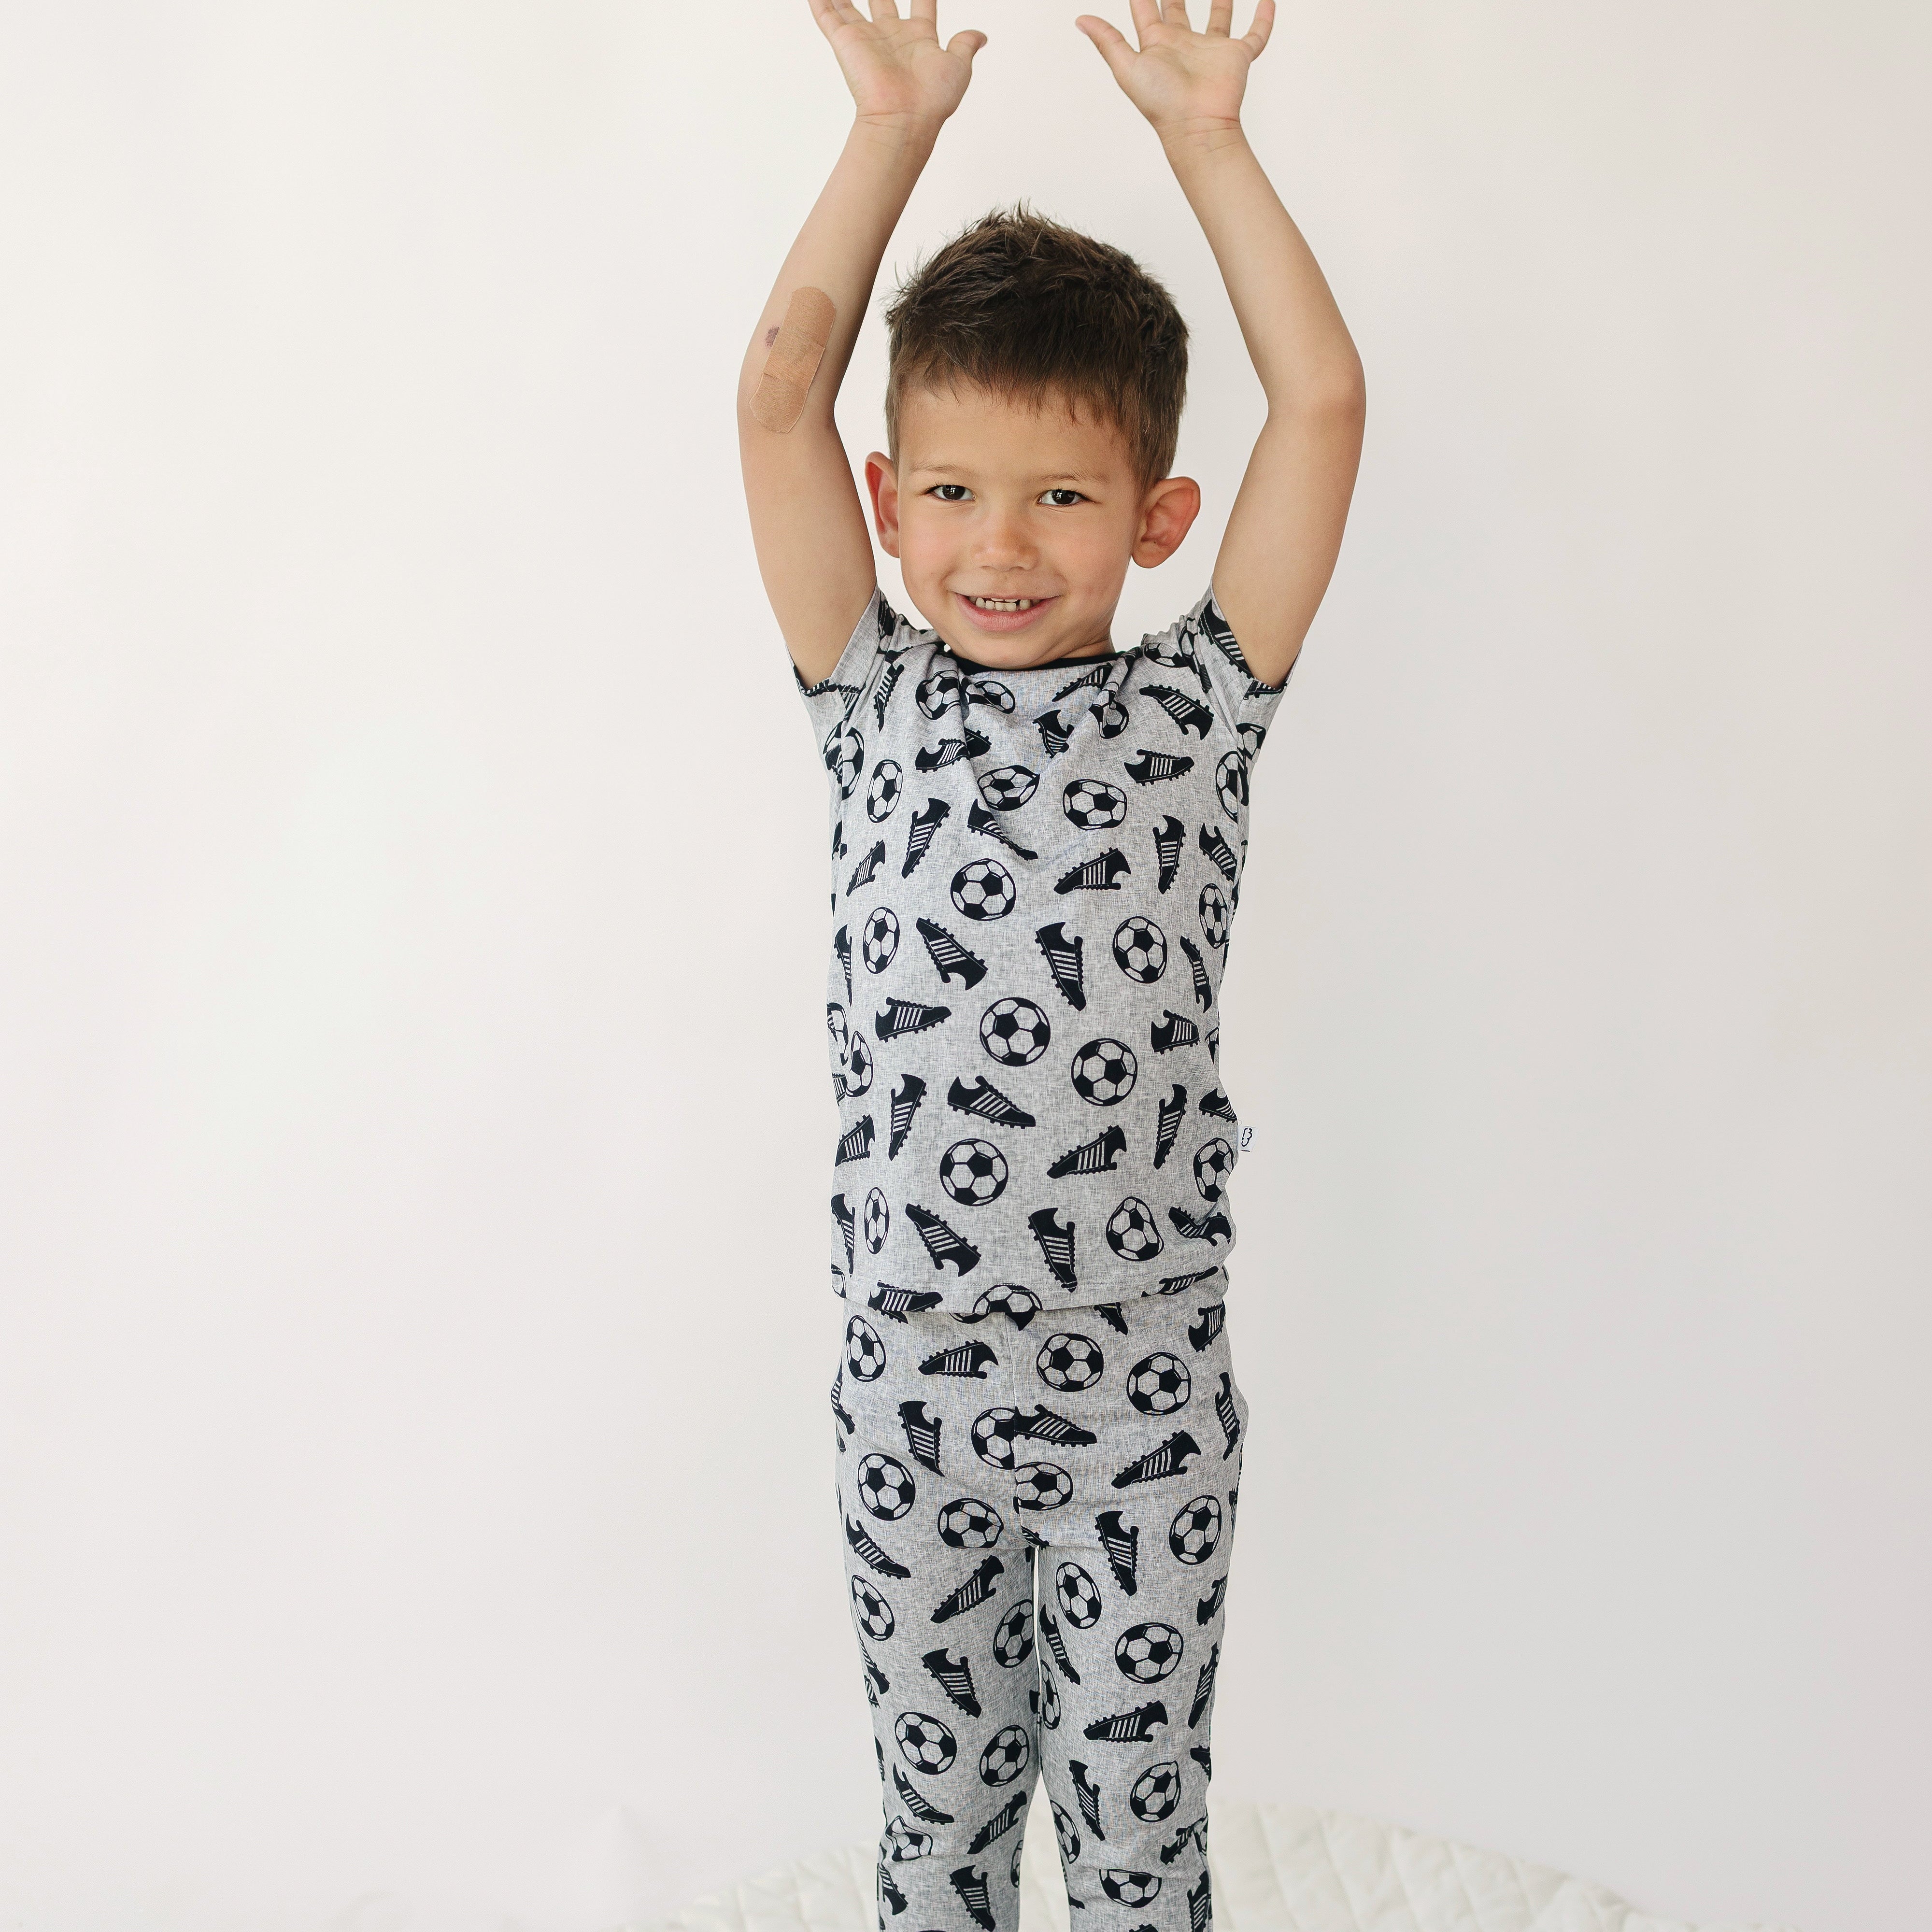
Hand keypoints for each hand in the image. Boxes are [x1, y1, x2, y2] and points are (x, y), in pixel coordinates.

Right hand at [810, 0, 986, 133]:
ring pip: (850, 5)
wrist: (904, 119)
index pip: (922, 3)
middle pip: (883, 0)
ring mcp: (867, 38)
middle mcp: (892, 36)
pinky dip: (818, 2)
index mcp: (919, 38)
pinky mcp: (846, 41)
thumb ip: (965, 44)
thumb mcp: (958, 66)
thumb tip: (981, 36)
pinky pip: (826, 15)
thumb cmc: (932, 100)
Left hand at [1075, 0, 1272, 139]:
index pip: (1147, 7)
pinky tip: (1267, 0)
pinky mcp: (1237, 57)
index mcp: (1157, 44)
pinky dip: (1264, 18)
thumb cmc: (1161, 103)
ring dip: (1222, 0)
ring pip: (1219, 16)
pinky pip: (1256, 35)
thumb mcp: (1127, 67)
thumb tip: (1080, 20)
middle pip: (1180, 6)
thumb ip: (1107, 41)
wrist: (1196, 127)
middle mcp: (1184, 44)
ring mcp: (1212, 50)